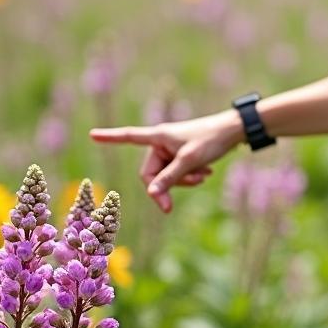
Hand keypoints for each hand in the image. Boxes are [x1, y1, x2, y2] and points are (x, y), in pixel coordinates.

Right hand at [90, 112, 240, 212]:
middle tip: (190, 186)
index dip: (110, 137)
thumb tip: (152, 194)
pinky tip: (206, 173)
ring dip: (183, 181)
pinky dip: (189, 176)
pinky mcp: (181, 156)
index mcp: (158, 136)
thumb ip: (170, 178)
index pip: (129, 137)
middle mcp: (161, 142)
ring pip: (166, 176)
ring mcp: (171, 150)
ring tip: (203, 175)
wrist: (234, 132)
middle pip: (151, 173)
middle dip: (170, 183)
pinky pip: (177, 174)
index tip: (92, 134)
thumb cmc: (211, 140)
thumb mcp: (190, 161)